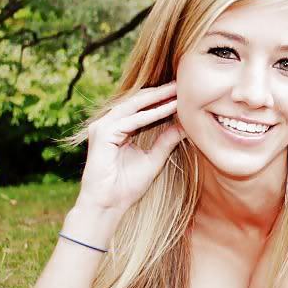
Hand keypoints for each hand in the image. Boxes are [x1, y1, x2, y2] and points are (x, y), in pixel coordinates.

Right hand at [76, 81, 185, 213]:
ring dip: (158, 98)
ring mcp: (103, 127)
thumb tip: (185, 126)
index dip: (162, 99)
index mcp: (118, 128)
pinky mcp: (102, 134)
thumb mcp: (154, 159)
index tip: (184, 92)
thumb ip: (166, 141)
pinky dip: (152, 114)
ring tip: (178, 90)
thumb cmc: (127, 186)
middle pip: (138, 101)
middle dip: (161, 92)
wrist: (108, 204)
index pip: (142, 107)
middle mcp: (108, 124)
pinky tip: (169, 108)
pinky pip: (131, 120)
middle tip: (182, 83)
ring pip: (134, 106)